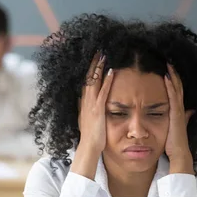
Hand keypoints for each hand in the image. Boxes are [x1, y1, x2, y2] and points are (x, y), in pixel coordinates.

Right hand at [71, 51, 114, 179]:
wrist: (89, 148)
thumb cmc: (92, 136)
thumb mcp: (90, 119)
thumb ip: (91, 110)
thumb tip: (92, 103)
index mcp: (84, 103)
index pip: (86, 81)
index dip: (90, 68)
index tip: (94, 56)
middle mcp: (86, 101)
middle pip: (88, 77)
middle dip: (93, 62)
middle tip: (98, 48)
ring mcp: (91, 105)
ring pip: (94, 81)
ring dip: (99, 67)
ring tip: (104, 53)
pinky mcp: (98, 110)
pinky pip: (103, 92)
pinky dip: (107, 81)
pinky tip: (112, 71)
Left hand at [164, 64, 193, 174]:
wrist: (178, 155)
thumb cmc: (173, 144)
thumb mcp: (174, 127)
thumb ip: (181, 118)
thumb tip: (189, 111)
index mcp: (177, 110)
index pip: (175, 90)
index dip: (173, 78)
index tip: (167, 67)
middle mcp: (179, 108)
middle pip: (177, 86)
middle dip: (174, 72)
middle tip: (169, 59)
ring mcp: (178, 111)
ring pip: (176, 88)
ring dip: (173, 75)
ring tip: (168, 62)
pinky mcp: (175, 114)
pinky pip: (172, 97)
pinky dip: (170, 86)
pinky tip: (166, 76)